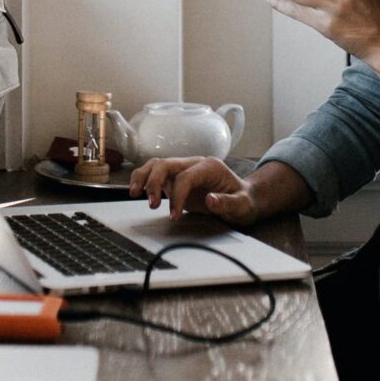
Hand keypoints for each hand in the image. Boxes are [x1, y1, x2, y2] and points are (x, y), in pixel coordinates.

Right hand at [129, 156, 261, 225]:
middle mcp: (195, 164)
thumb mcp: (243, 205)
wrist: (245, 198)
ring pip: (157, 164)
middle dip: (154, 183)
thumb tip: (211, 200)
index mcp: (210, 167)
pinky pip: (155, 173)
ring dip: (144, 177)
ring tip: (134, 193)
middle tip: (152, 205)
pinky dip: (144, 180)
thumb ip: (228, 203)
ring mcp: (184, 169)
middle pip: (167, 164)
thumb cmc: (244, 201)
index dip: (177, 196)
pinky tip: (138, 191)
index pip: (186, 177)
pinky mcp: (177, 178)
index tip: (174, 216)